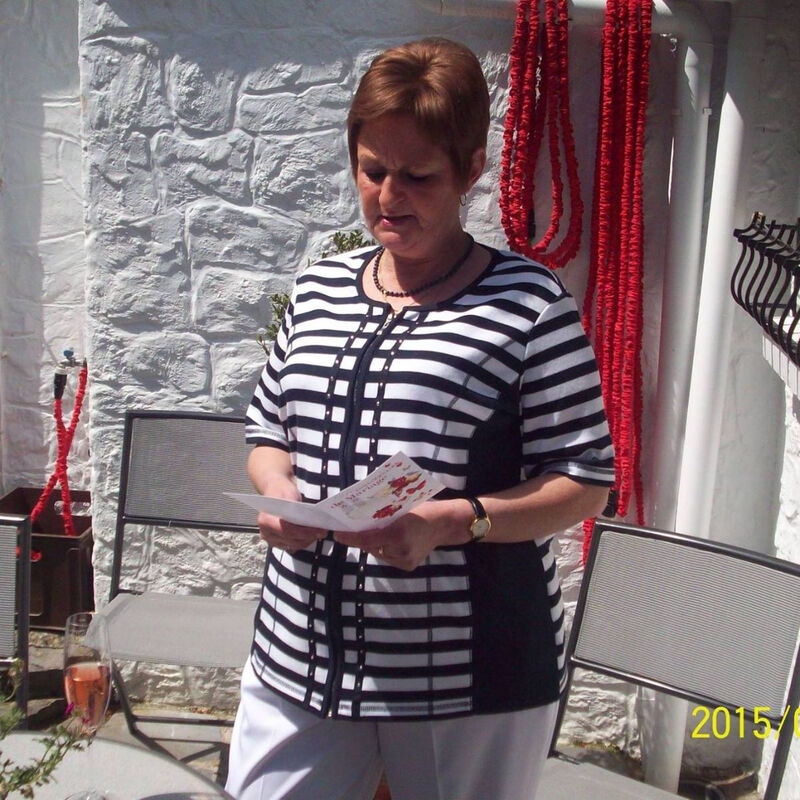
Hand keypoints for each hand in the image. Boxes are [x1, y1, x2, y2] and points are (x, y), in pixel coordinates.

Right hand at [255, 475, 326, 551]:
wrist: (275, 492)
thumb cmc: (282, 492)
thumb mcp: (289, 494)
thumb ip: (297, 508)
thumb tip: (310, 519)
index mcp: (266, 520)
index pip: (286, 530)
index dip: (304, 531)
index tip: (318, 528)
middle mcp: (266, 533)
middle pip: (291, 540)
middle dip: (309, 536)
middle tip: (323, 531)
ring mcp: (271, 540)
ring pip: (294, 545)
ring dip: (308, 540)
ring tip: (320, 532)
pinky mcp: (278, 543)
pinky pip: (294, 546)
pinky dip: (304, 541)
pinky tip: (312, 534)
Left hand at [334, 500, 460, 570]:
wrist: (445, 524)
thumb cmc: (422, 509)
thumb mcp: (400, 508)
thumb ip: (380, 516)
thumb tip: (358, 519)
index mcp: (398, 532)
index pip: (366, 538)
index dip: (350, 537)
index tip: (337, 534)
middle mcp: (400, 550)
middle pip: (371, 546)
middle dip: (361, 538)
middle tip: (351, 530)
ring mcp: (405, 560)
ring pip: (378, 553)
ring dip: (373, 544)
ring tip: (376, 533)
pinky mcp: (408, 566)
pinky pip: (388, 557)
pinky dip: (384, 549)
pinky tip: (390, 541)